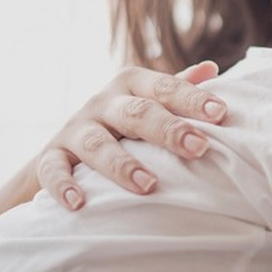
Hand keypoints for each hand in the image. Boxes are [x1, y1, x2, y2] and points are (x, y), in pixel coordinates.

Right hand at [35, 60, 226, 209]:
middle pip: (135, 112)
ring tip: (148, 185)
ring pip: (96, 143)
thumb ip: (176, 87)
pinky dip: (63, 185)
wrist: (65, 147)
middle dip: (168, 130)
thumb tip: (211, 68)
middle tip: (198, 148)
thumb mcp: (146, 100)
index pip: (165, 88)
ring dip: (121, 164)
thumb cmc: (122, 123)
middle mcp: (101, 102)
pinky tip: (79, 203)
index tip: (221, 113)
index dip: (193, 98)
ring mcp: (74, 129)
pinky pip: (53, 169)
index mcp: (130, 84)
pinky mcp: (50, 156)